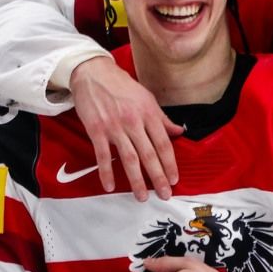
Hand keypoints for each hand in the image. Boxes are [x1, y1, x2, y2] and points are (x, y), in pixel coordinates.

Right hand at [68, 56, 181, 200]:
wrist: (93, 73)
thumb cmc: (121, 86)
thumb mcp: (146, 98)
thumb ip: (162, 118)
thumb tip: (179, 131)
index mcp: (149, 113)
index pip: (163, 143)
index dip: (170, 163)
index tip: (174, 179)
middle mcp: (133, 121)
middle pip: (149, 154)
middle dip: (158, 177)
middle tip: (164, 194)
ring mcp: (114, 127)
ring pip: (129, 158)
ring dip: (136, 180)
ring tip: (141, 197)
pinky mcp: (96, 130)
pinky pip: (103, 155)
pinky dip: (106, 172)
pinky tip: (110, 186)